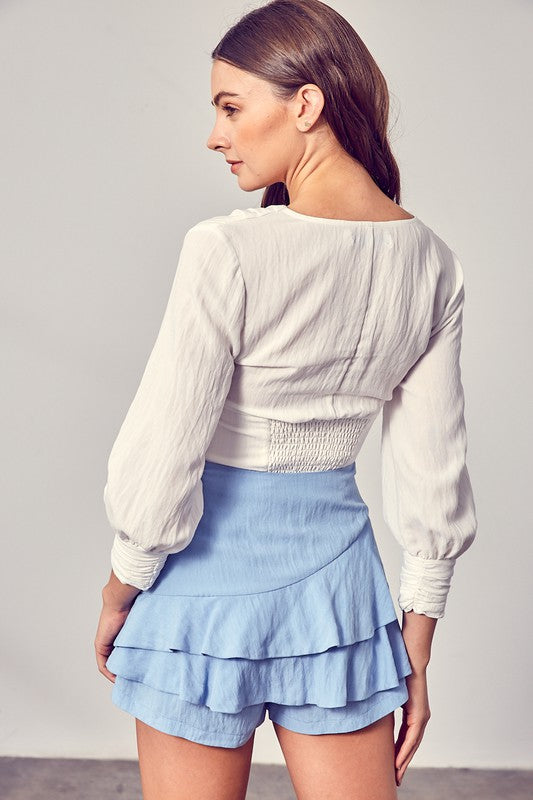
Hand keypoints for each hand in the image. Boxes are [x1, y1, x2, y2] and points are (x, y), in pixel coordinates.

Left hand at [94, 570, 140, 682]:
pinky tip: (117, 679)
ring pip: (112, 663)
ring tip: (128, 682)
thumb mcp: (144, 626)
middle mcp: (115, 641)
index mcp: (126, 636)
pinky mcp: (100, 646)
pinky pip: (103, 664)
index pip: (128, 654)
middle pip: (119, 661)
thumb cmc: (135, 607)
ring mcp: (107, 643)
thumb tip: (169, 642)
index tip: (142, 673)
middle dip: (127, 672)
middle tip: (136, 681)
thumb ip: (150, 633)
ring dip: (118, 674)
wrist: (121, 601)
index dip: (134, 665)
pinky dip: (109, 673)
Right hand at [394, 668, 430, 785]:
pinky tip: (398, 762)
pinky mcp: (420, 715)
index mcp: (414, 714)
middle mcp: (420, 718)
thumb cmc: (398, 672)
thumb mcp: (389, 694)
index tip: (392, 767)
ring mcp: (422, 717)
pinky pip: (412, 738)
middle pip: (410, 746)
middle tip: (395, 779)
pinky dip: (405, 751)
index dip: (399, 753)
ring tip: (396, 775)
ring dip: (403, 761)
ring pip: (412, 745)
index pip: (406, 738)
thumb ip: (384, 704)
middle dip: (402, 763)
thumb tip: (370, 708)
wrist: (409, 659)